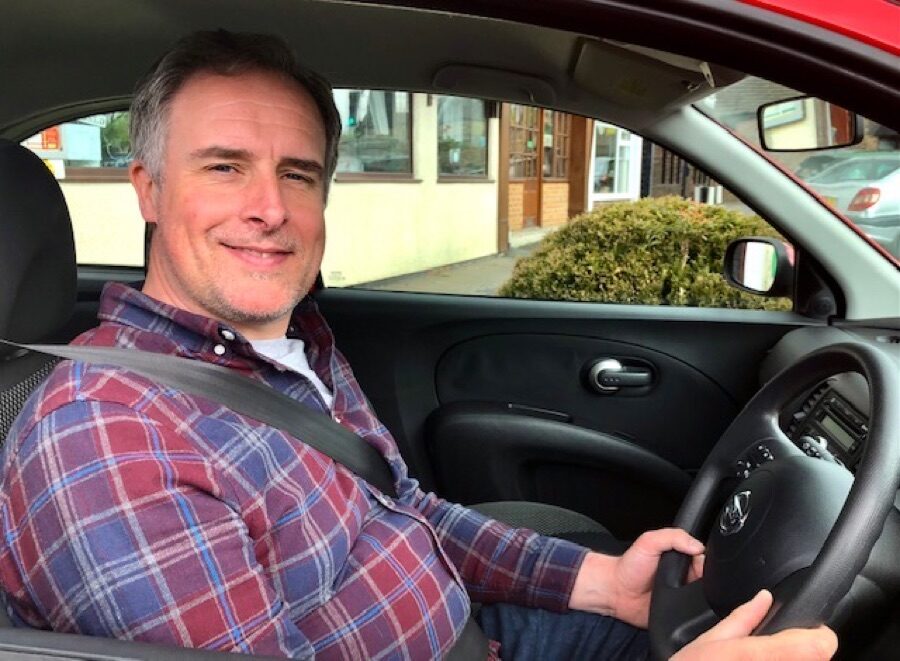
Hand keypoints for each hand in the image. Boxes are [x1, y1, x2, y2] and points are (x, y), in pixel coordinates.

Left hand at [568, 528, 704, 627]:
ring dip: (700, 598)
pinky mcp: (678, 613)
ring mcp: (682, 595)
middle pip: (707, 580)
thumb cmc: (629, 565)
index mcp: (680, 558)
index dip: (707, 563)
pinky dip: (693, 613)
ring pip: (704, 598)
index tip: (702, 567)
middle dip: (705, 582)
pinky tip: (685, 608)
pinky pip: (693, 615)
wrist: (615, 592)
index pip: (704, 560)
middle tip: (691, 581)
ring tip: (685, 594)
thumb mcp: (648, 541)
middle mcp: (684, 576)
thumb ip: (672, 537)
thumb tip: (698, 546)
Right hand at [673, 590, 837, 659]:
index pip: (818, 646)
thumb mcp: (711, 639)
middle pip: (818, 658)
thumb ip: (743, 617)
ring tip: (764, 660)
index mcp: (757, 654)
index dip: (821, 635)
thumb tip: (764, 598)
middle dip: (803, 650)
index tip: (814, 630)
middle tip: (780, 648)